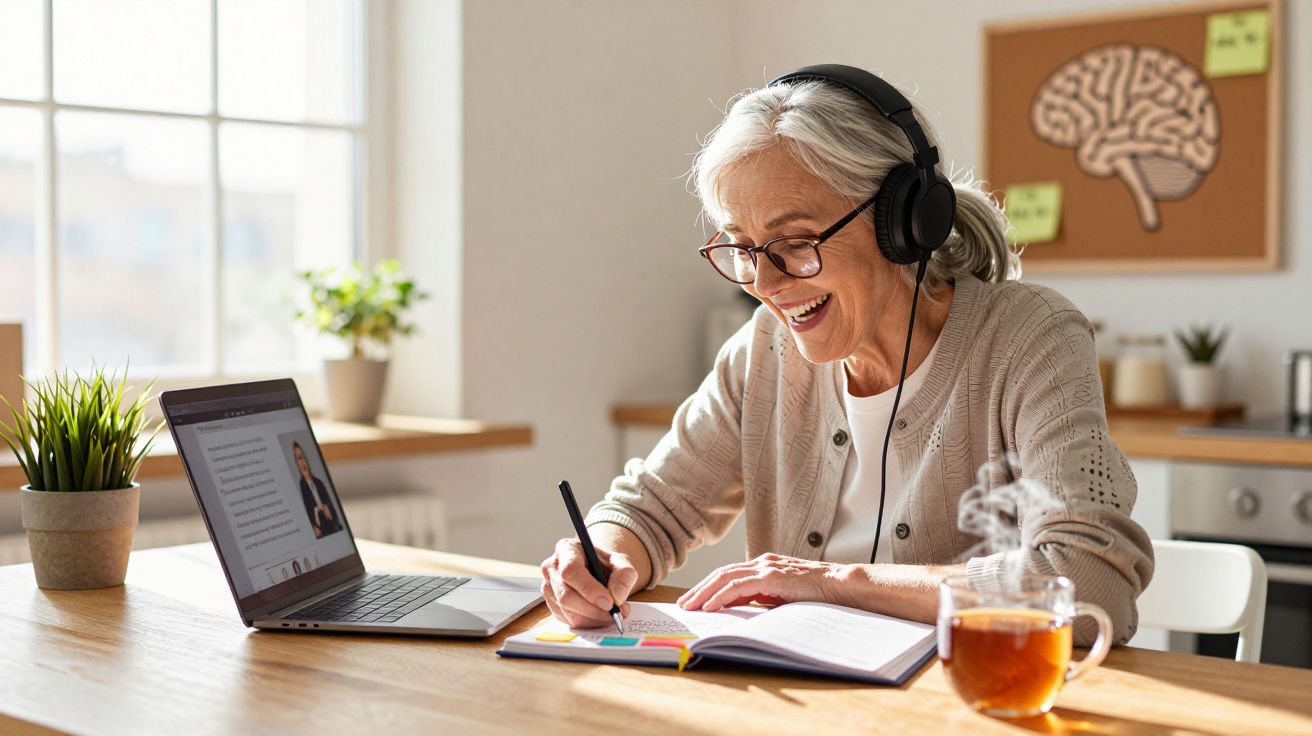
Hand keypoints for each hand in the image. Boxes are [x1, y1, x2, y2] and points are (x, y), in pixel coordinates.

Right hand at [540, 537, 638, 627]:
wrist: (596, 570)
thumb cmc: (604, 564)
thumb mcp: (620, 562)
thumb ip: (624, 575)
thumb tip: (617, 597)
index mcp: (567, 550)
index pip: (571, 570)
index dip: (589, 589)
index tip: (609, 602)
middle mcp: (552, 568)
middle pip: (566, 595)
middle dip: (593, 610)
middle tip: (615, 614)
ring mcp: (549, 588)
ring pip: (567, 611)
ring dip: (593, 619)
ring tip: (612, 615)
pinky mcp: (552, 605)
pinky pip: (568, 621)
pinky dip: (588, 623)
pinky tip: (600, 617)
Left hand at [677, 553, 847, 611]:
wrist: (840, 585)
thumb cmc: (816, 593)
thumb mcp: (783, 596)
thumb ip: (763, 598)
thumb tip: (739, 610)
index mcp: (764, 566)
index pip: (728, 575)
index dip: (708, 587)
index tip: (694, 601)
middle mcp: (762, 563)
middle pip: (721, 574)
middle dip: (699, 589)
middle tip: (683, 604)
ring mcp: (766, 567)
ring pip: (725, 578)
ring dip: (704, 593)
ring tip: (690, 607)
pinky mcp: (772, 576)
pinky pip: (738, 586)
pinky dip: (721, 596)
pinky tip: (709, 606)